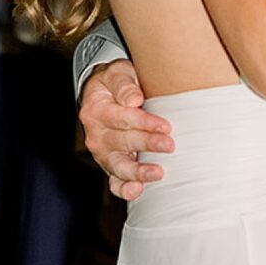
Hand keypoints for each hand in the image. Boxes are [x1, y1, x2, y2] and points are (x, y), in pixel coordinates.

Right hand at [79, 59, 173, 200]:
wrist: (104, 94)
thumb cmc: (116, 82)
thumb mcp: (118, 73)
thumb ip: (125, 84)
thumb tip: (134, 99)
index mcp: (96, 110)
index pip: (121, 118)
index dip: (144, 122)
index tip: (165, 126)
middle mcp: (96, 134)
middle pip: (122, 142)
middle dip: (147, 144)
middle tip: (169, 145)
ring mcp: (102, 153)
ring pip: (118, 165)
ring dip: (138, 171)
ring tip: (158, 173)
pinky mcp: (110, 166)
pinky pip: (114, 182)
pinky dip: (124, 189)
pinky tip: (138, 190)